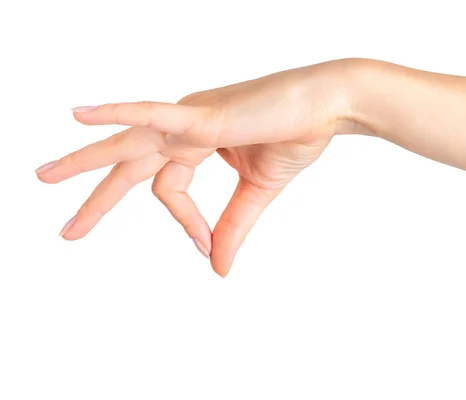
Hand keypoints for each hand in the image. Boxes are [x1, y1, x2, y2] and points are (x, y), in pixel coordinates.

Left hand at [36, 59, 356, 276]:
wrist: (328, 107)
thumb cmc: (296, 136)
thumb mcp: (257, 193)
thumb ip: (232, 226)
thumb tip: (217, 269)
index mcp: (197, 143)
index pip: (170, 190)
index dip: (187, 224)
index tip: (208, 248)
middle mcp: (185, 127)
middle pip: (129, 166)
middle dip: (97, 199)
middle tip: (69, 232)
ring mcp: (190, 116)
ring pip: (128, 143)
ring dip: (84, 161)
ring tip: (44, 178)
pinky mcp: (204, 113)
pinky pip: (154, 115)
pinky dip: (119, 115)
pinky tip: (79, 115)